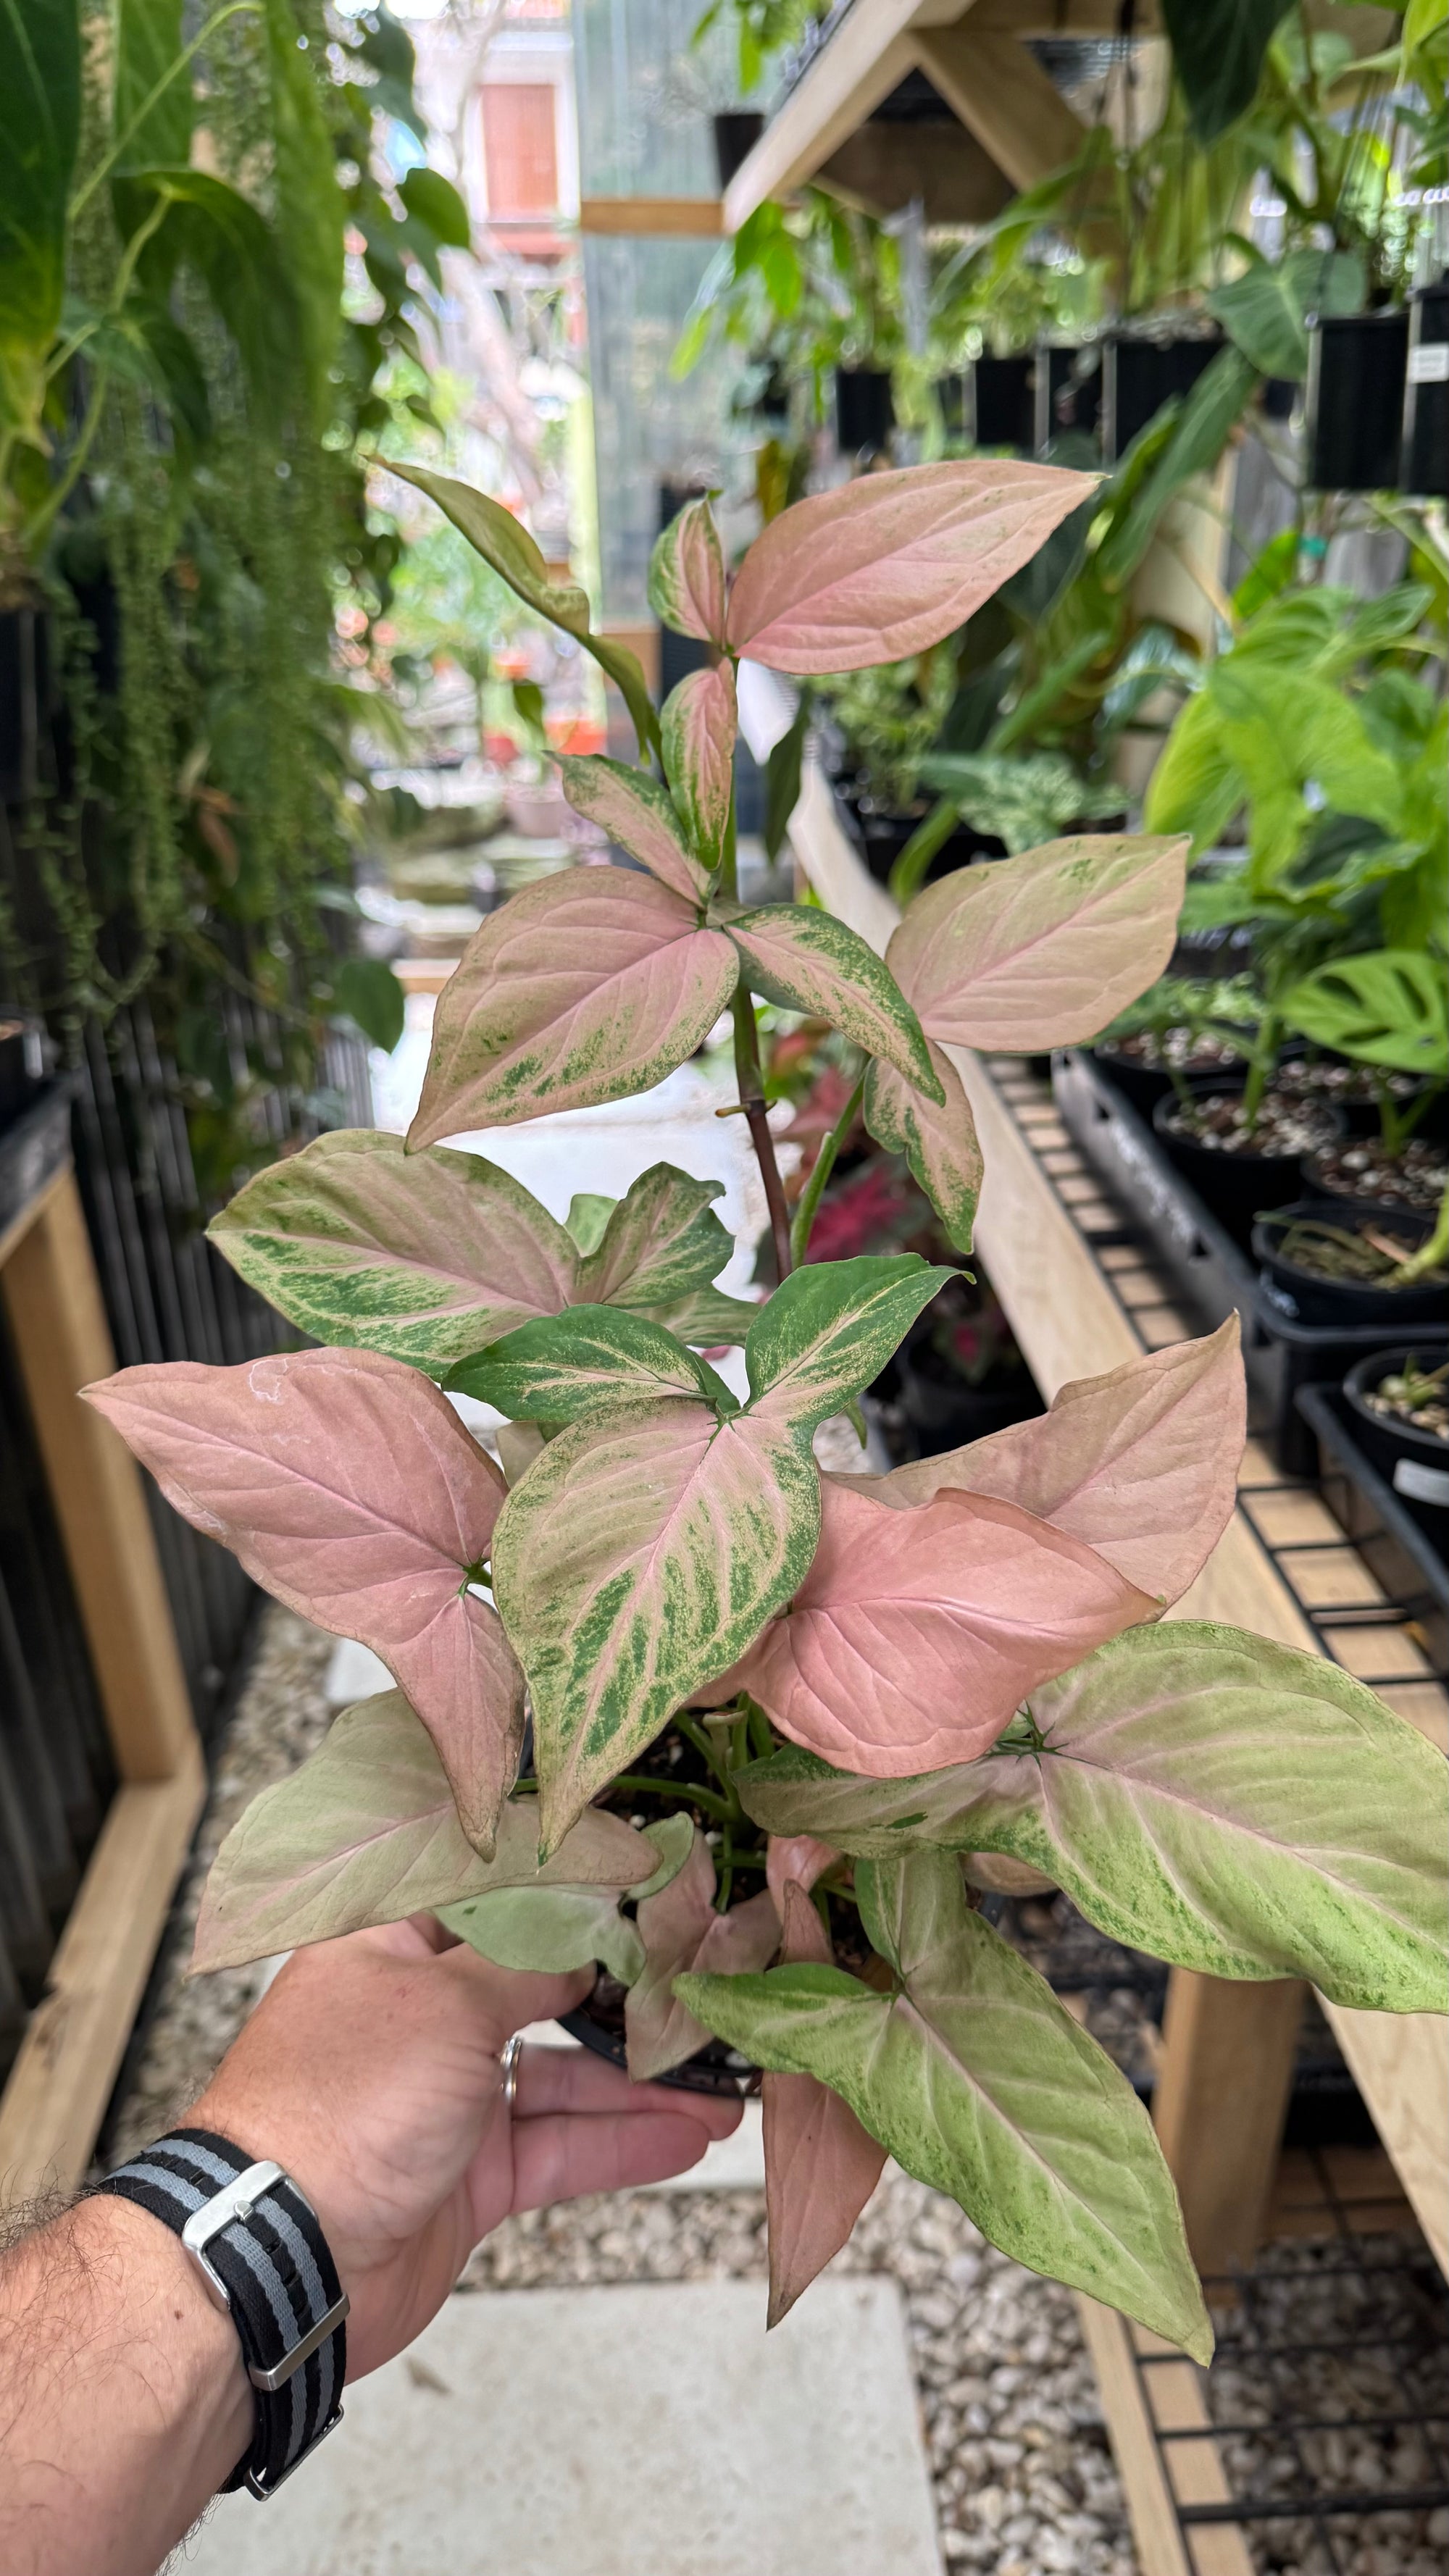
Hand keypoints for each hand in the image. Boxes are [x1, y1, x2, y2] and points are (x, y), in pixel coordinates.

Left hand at [193, 1916, 741, 2376]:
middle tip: (701, 1986)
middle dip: (622, 1993)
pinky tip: (688, 2134)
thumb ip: (531, 1966)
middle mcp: (419, 2016)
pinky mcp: (470, 2176)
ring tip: (722, 2079)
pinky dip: (623, 2142)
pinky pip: (561, 2147)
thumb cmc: (337, 2107)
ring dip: (640, 2079)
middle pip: (539, 1988)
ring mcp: (445, 2099)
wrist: (284, 2260)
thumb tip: (587, 1937)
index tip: (644, 1878)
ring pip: (562, 2075)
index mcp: (391, 1947)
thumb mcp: (446, 2004)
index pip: (491, 1896)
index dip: (567, 1887)